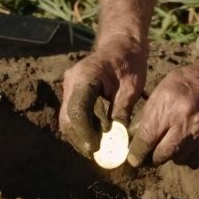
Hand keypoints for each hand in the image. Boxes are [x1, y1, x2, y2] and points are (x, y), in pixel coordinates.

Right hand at [58, 38, 146, 155]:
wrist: (121, 42)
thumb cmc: (129, 60)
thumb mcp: (132, 85)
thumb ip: (121, 110)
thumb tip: (117, 139)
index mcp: (85, 76)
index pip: (77, 110)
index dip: (84, 133)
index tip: (97, 149)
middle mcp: (71, 81)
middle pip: (67, 118)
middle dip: (80, 140)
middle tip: (98, 156)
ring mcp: (69, 86)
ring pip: (66, 119)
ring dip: (79, 137)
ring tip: (98, 151)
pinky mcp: (72, 91)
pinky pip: (71, 114)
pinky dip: (81, 128)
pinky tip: (96, 139)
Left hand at [126, 62, 198, 168]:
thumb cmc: (192, 80)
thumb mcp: (165, 87)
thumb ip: (150, 110)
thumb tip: (135, 132)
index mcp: (167, 107)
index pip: (146, 138)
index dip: (136, 152)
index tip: (132, 159)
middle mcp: (182, 124)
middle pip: (160, 155)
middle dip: (152, 158)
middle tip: (149, 154)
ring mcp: (198, 135)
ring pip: (177, 160)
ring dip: (171, 156)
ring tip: (170, 144)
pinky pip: (194, 161)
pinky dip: (187, 158)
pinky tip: (185, 147)